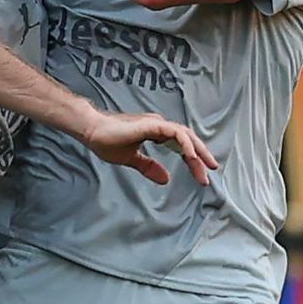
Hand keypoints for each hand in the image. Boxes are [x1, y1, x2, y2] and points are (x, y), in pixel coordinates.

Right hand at [79, 111, 218, 184]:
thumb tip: (165, 179)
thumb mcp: (131, 159)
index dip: (192, 160)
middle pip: (187, 139)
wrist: (91, 130)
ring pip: (185, 135)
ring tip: (207, 166)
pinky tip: (191, 156)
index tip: (201, 176)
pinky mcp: (152, 125)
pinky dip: (186, 144)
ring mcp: (156, 124)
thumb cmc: (106, 141)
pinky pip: (175, 133)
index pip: (180, 145)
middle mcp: (159, 126)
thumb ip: (148, 167)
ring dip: (198, 151)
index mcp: (155, 132)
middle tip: (211, 172)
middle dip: (201, 156)